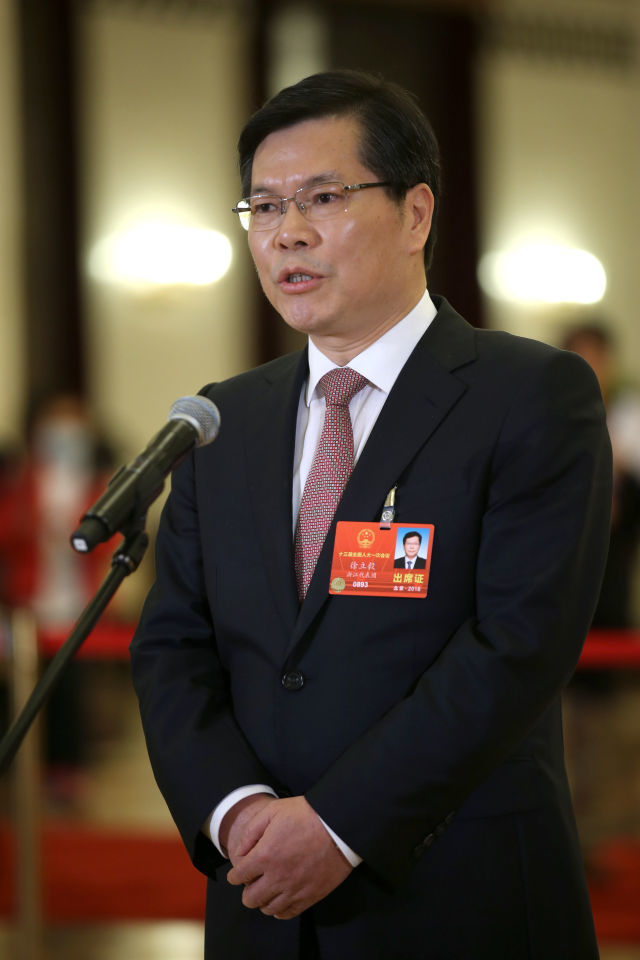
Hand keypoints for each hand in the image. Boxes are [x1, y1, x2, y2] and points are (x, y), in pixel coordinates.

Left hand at [226, 796, 352, 918]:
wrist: (339, 825)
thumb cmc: (306, 814)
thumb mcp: (273, 811)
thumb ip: (251, 832)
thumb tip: (240, 853)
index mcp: (265, 856)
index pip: (238, 877)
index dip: (235, 874)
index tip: (239, 871)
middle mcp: (277, 877)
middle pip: (250, 898)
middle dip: (247, 889)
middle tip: (254, 879)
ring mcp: (294, 889)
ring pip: (267, 908)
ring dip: (263, 899)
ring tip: (268, 887)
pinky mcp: (310, 896)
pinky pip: (287, 914)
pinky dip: (279, 910)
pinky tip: (281, 898)